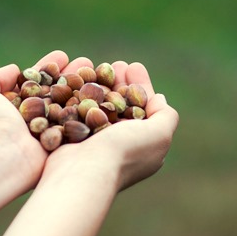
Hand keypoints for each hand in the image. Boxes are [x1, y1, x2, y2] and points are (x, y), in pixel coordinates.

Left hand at [0, 51, 96, 185]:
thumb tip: (15, 70)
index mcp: (14, 111)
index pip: (36, 84)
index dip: (49, 69)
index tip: (63, 55)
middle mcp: (33, 123)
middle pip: (57, 94)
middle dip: (71, 76)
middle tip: (86, 61)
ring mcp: (49, 135)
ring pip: (71, 107)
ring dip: (86, 88)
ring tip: (100, 70)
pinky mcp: (64, 147)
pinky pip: (81, 124)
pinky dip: (93, 108)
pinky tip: (106, 91)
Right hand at [43, 61, 178, 190]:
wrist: (82, 171)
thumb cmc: (123, 152)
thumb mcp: (159, 134)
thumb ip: (166, 115)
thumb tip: (159, 98)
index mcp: (142, 147)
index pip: (144, 109)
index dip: (141, 85)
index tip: (133, 66)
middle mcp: (119, 146)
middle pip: (121, 105)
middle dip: (120, 82)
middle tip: (116, 64)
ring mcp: (93, 144)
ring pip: (99, 106)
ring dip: (100, 85)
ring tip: (96, 66)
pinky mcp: (71, 140)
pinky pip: (78, 112)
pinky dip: (79, 95)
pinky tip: (78, 80)